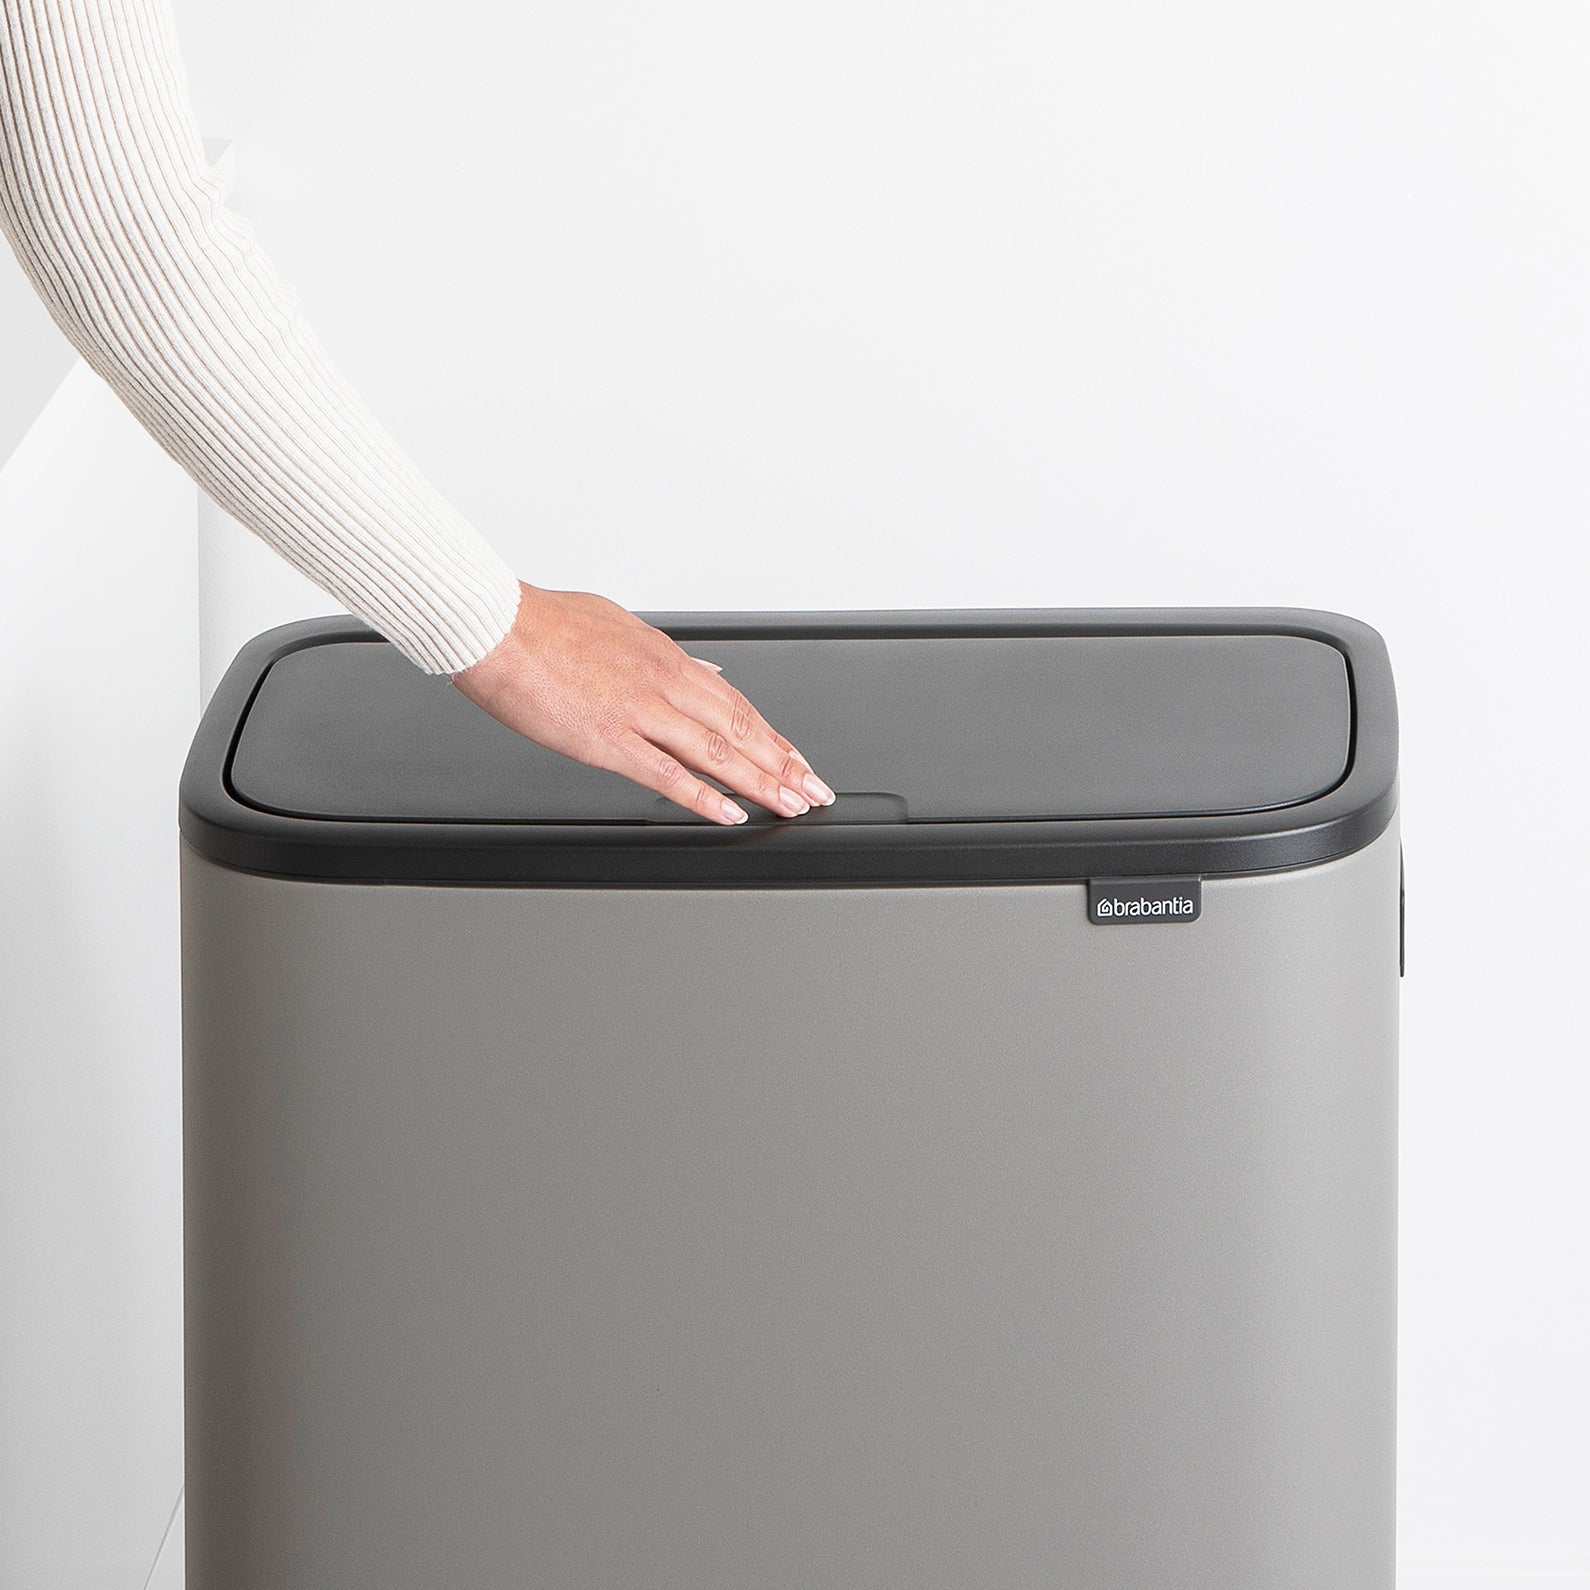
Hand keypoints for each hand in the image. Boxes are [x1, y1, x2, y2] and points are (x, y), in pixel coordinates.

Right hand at [451, 582, 835, 824]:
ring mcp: (640, 712)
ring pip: (716, 752)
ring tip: (790, 805)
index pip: (736, 702)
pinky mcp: (609, 739)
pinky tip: (730, 813)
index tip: (796, 758)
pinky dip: (704, 797)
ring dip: (760, 782)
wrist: (496, 626)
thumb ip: (667, 653)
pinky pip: (667, 774)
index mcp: (665, 656)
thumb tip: (706, 669)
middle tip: (813, 789)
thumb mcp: (622, 625)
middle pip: (740, 728)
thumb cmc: (544, 623)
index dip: (772, 735)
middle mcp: (663, 682)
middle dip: (783, 763)